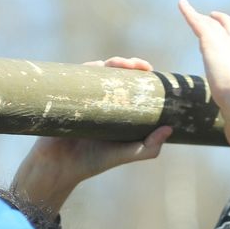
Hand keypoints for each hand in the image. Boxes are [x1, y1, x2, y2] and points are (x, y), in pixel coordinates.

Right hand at [12, 57, 171, 216]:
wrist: (60, 166)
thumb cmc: (94, 161)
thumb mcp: (127, 155)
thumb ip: (149, 148)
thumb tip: (169, 129)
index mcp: (117, 110)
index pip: (131, 87)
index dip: (141, 76)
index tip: (151, 71)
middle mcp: (102, 101)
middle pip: (116, 74)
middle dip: (129, 65)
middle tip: (140, 66)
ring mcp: (84, 97)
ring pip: (99, 72)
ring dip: (112, 63)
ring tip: (123, 65)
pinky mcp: (68, 96)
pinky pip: (78, 76)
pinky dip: (89, 68)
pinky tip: (99, 66)